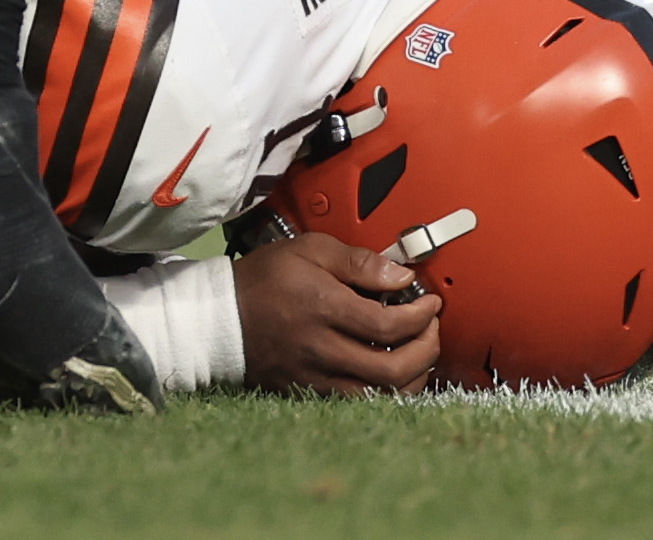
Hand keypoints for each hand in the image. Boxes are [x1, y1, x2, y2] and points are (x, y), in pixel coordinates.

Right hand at [234, 236, 443, 395]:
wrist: (221, 317)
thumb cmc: (265, 279)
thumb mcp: (309, 250)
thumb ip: (358, 261)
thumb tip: (401, 277)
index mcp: (324, 307)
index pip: (390, 324)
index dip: (421, 316)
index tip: (430, 303)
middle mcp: (323, 349)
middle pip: (394, 368)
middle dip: (427, 349)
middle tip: (431, 329)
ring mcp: (317, 377)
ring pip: (382, 394)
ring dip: (413, 376)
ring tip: (419, 352)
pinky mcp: (312, 393)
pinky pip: (361, 404)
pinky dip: (387, 391)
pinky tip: (394, 373)